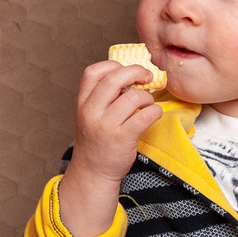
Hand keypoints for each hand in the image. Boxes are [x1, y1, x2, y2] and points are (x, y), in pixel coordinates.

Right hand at [57, 59, 162, 236]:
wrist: (93, 171)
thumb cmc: (97, 140)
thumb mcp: (90, 115)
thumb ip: (103, 96)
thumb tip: (133, 74)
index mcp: (82, 103)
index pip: (93, 72)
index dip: (112, 65)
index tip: (126, 70)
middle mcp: (91, 112)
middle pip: (115, 79)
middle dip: (136, 72)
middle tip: (147, 77)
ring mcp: (106, 125)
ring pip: (134, 97)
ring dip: (147, 97)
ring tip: (147, 105)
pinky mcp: (123, 138)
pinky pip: (146, 115)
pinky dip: (155, 111)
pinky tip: (153, 115)